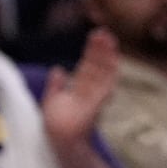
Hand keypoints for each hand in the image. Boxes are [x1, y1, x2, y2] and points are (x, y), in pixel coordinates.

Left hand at [42, 27, 118, 145]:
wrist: (59, 136)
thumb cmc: (56, 123)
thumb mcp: (51, 99)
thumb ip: (55, 84)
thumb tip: (57, 69)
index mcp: (80, 85)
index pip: (89, 63)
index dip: (92, 49)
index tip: (95, 34)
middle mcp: (91, 86)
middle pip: (98, 63)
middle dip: (101, 48)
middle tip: (103, 31)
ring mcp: (97, 92)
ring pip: (105, 68)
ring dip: (108, 53)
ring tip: (108, 38)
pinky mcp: (101, 98)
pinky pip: (109, 81)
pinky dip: (112, 69)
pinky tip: (114, 57)